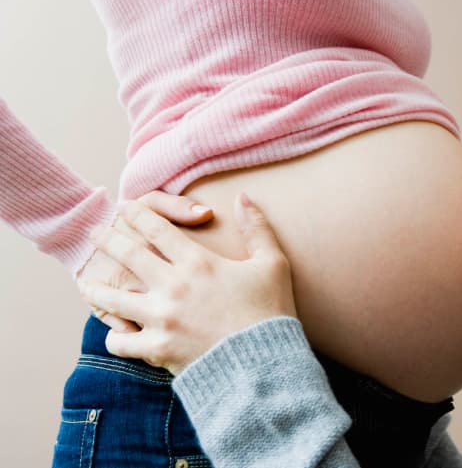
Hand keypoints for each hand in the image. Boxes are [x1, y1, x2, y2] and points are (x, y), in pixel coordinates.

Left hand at [77, 193, 295, 373]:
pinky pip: (120, 341)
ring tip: (89, 284)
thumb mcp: (273, 264)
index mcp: (198, 262)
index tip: (126, 208)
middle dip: (106, 240)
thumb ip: (257, 228)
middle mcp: (173, 286)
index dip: (137, 214)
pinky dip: (116, 336)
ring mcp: (161, 318)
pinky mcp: (157, 349)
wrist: (265, 364)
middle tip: (94, 233)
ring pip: (112, 298)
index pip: (156, 228)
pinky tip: (117, 332)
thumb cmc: (271, 312)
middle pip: (127, 254)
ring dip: (97, 288)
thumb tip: (243, 197)